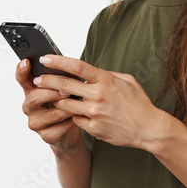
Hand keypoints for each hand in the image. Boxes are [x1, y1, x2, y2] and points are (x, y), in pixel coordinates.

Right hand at [15, 58, 80, 151]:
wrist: (68, 132)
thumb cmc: (64, 106)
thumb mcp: (60, 90)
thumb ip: (58, 80)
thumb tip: (66, 68)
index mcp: (31, 91)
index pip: (22, 78)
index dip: (22, 70)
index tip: (26, 62)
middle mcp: (29, 106)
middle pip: (35, 97)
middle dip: (52, 92)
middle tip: (67, 91)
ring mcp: (35, 122)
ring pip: (52, 113)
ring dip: (68, 108)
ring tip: (79, 103)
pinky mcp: (45, 135)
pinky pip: (60, 127)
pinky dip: (72, 121)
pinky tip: (78, 117)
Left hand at [31, 54, 169, 149]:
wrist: (149, 129)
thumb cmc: (139, 104)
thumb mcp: (127, 81)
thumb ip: (107, 75)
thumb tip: (91, 71)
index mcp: (106, 80)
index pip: (76, 66)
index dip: (58, 61)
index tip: (45, 58)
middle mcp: (98, 95)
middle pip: (64, 85)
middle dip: (46, 81)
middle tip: (38, 79)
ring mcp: (95, 113)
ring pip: (65, 105)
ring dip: (57, 100)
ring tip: (52, 97)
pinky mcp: (94, 128)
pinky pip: (75, 120)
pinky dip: (73, 116)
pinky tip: (73, 113)